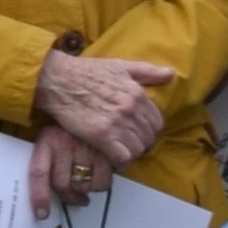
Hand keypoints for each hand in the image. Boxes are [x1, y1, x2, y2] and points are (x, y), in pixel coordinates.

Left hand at [27, 123, 113, 218]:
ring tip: (88, 180)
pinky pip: (105, 179)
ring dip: (87, 189)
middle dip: (70, 195)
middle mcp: (64, 143)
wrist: (87, 94)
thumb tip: (45, 190)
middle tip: (76, 196)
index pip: (38, 172)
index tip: (41, 213)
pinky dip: (104, 181)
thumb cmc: (70, 120)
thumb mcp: (53, 130)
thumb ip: (49, 153)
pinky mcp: (106, 150)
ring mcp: (87, 147)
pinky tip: (104, 172)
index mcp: (47, 139)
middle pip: (62, 184)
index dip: (39, 196)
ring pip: (86, 185)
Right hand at [33, 50, 173, 165]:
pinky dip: (120, 161)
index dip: (147, 129)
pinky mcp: (101, 135)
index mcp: (137, 93)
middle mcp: (130, 108)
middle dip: (139, 142)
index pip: (157, 122)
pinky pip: (123, 157)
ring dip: (129, 152)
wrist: (56, 79)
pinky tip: (112, 157)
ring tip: (119, 150)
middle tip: (126, 142)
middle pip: (148, 138)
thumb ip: (147, 71)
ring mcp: (116, 122)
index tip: (136, 131)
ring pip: (137, 149)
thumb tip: (171, 73)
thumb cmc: (85, 72)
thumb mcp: (119, 66)